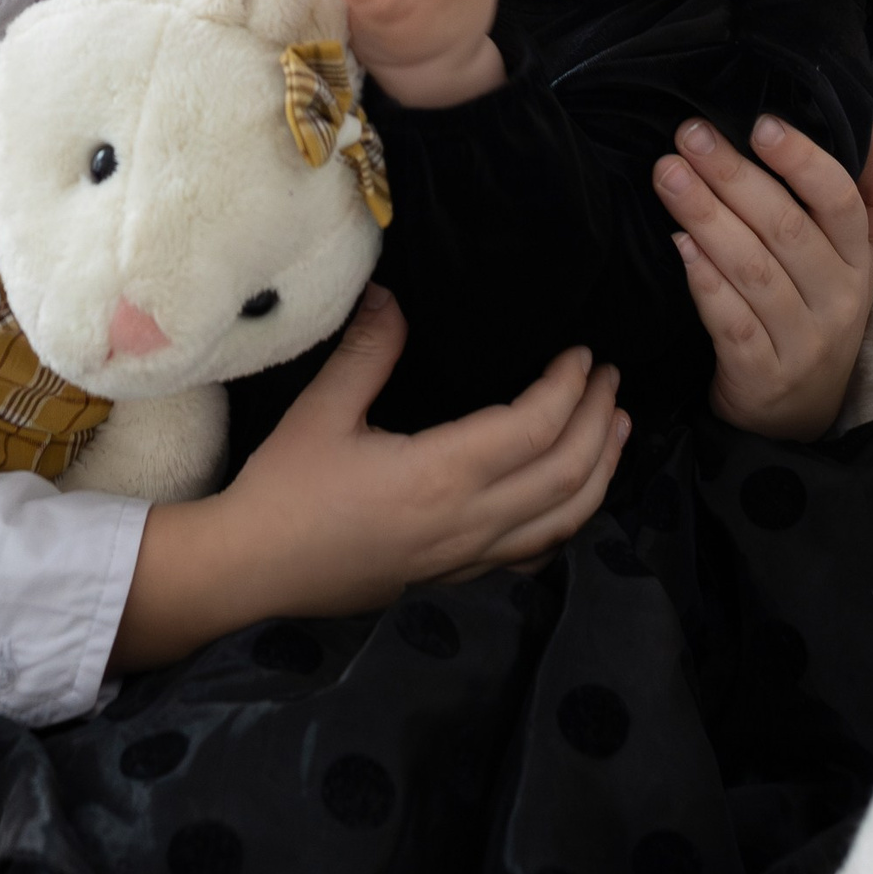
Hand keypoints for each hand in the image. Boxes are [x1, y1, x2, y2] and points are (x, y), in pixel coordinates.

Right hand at [112, 285, 626, 667]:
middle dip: (600, 422)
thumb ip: (368, 353)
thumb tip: (395, 296)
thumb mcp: (321, 412)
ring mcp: (466, 556)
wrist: (253, 573)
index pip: (535, 427)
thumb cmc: (283, 491)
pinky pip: (534, 551)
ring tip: (619, 431)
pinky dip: (568, 520)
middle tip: (611, 379)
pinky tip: (574, 499)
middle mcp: (468, 522)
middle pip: (567, 473)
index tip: (583, 354)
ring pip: (564, 520)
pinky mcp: (455, 576)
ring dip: (601, 472)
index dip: (569, 387)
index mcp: (441, 475)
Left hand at [660, 115, 872, 441]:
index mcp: (858, 263)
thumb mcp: (851, 262)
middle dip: (734, 177)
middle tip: (689, 135)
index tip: (760, 123)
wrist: (794, 419)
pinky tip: (677, 245)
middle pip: (786, 230)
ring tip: (669, 175)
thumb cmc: (815, 317)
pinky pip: (731, 322)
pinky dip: (704, 281)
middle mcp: (837, 301)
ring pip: (753, 271)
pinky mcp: (760, 375)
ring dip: (707, 217)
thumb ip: (867, 197)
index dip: (803, 161)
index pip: (842, 203)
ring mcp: (801, 342)